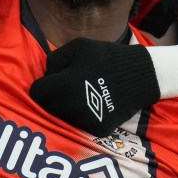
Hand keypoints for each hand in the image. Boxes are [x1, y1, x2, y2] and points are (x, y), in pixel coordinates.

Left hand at [30, 38, 158, 136]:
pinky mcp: (97, 130)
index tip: (53, 82)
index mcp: (63, 86)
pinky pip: (79, 125)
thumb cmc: (105, 57)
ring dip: (65, 109)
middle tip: (67, 88)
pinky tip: (94, 104)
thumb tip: (45, 77)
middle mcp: (71, 108)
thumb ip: (54, 61)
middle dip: (52, 99)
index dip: (42, 86)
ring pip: (62, 118)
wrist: (141, 75)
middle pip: (47, 108)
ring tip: (81, 95)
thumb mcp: (75, 47)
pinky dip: (82, 116)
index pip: (36, 93)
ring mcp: (85, 121)